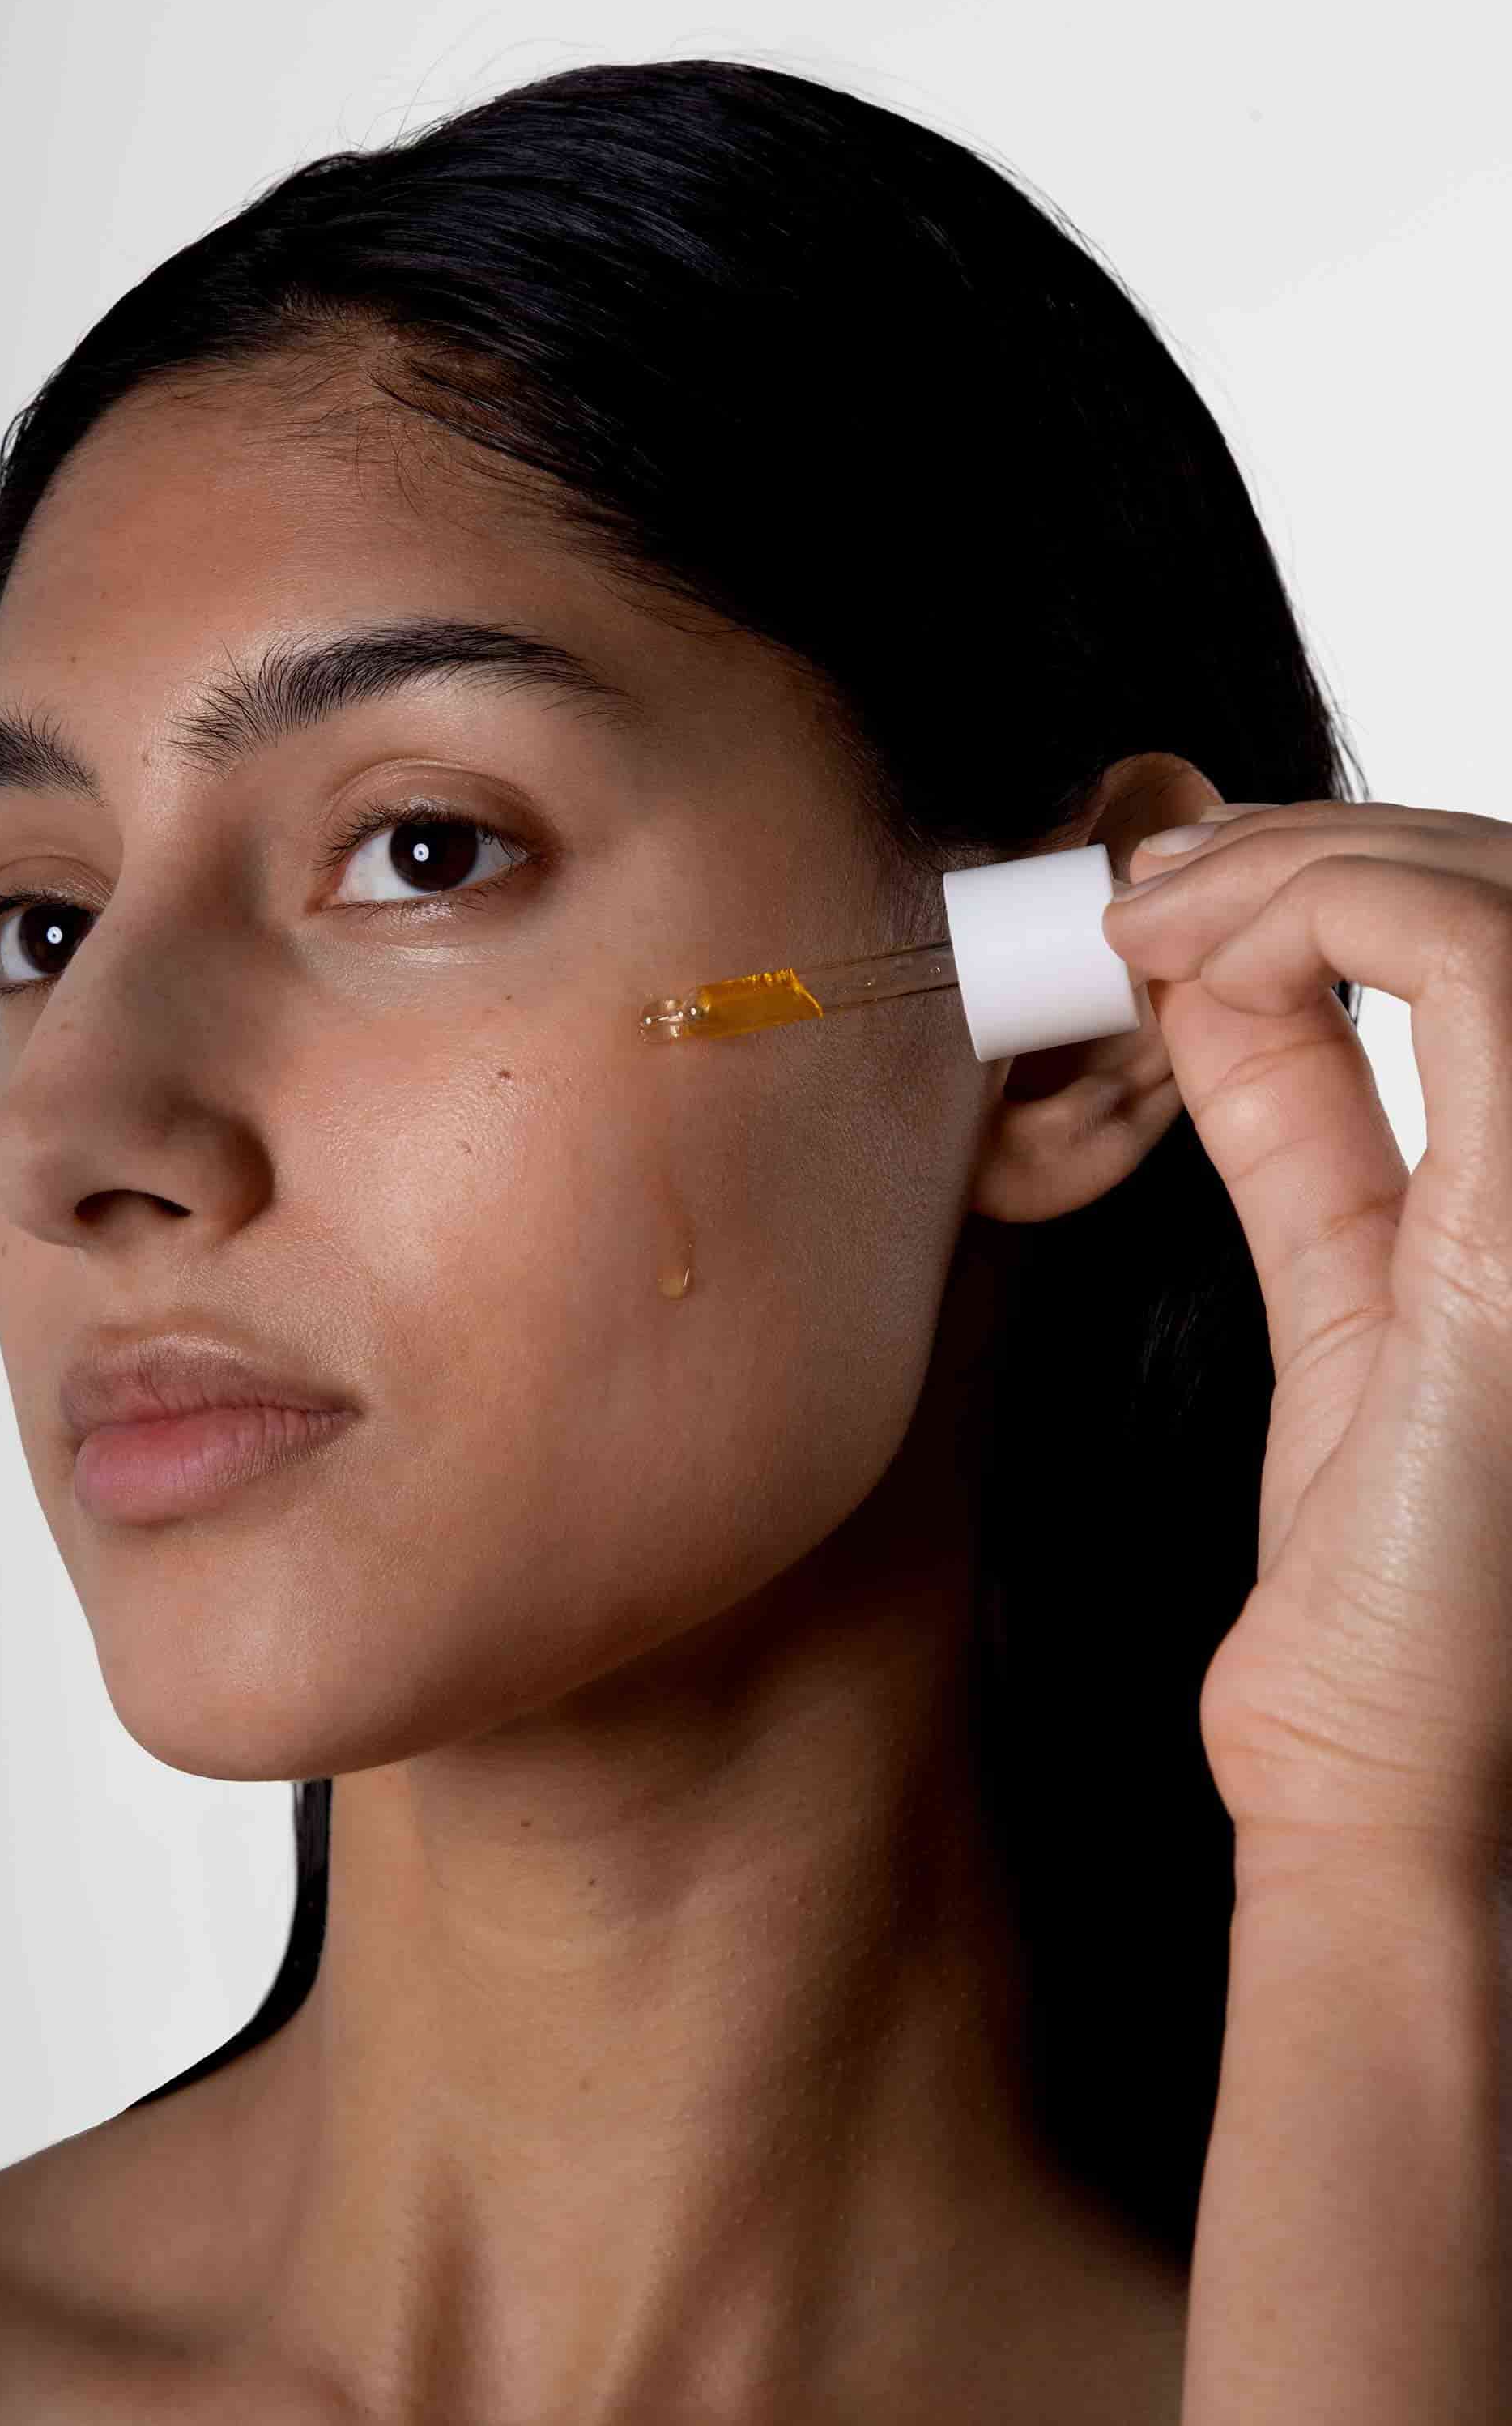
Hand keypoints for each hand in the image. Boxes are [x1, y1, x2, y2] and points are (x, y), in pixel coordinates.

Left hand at [1101, 791, 1511, 1882]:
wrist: (1389, 1777)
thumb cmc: (1379, 1579)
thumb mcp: (1341, 1286)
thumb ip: (1303, 1121)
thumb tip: (1217, 977)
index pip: (1498, 935)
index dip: (1344, 872)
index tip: (1176, 901)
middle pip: (1506, 883)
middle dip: (1316, 846)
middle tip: (1148, 884)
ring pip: (1493, 888)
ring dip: (1302, 861)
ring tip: (1150, 913)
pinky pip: (1471, 959)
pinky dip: (1319, 908)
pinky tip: (1188, 960)